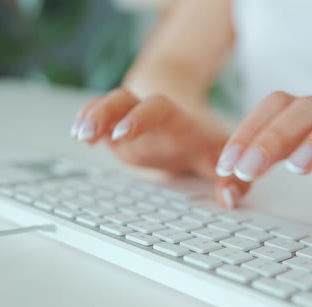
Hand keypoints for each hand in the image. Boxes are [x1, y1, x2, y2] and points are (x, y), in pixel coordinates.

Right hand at [70, 87, 249, 206]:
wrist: (187, 117)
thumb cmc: (203, 140)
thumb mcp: (223, 158)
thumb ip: (234, 180)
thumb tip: (229, 201)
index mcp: (176, 121)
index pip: (158, 110)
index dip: (140, 118)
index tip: (123, 133)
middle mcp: (149, 118)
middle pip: (124, 101)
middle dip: (105, 113)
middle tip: (89, 133)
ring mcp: (130, 121)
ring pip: (108, 106)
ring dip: (92, 116)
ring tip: (79, 134)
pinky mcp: (116, 129)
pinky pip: (98, 116)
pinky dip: (86, 120)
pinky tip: (77, 132)